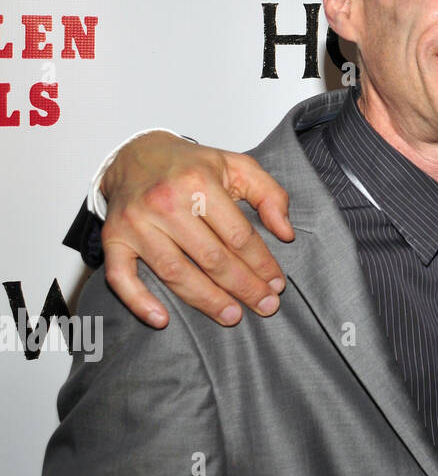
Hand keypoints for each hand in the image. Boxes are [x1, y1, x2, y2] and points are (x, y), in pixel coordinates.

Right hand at [100, 132, 293, 327]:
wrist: (135, 156)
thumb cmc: (191, 166)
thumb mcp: (238, 166)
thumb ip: (270, 194)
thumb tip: (286, 233)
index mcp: (199, 183)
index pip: (238, 236)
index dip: (261, 264)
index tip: (276, 284)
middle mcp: (165, 202)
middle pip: (211, 258)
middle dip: (243, 287)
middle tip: (265, 307)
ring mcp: (136, 223)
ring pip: (175, 272)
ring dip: (206, 300)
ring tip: (232, 316)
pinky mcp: (113, 238)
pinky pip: (121, 277)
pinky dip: (139, 301)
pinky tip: (162, 319)